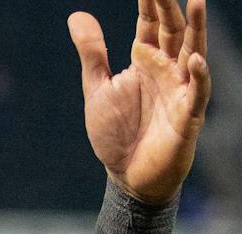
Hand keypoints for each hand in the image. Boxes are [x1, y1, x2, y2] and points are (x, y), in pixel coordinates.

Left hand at [69, 0, 210, 204]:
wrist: (128, 176)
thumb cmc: (117, 133)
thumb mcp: (97, 89)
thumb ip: (93, 53)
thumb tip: (76, 15)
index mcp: (145, 61)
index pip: (150, 24)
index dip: (149, 2)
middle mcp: (167, 70)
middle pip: (172, 32)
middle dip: (170, 7)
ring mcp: (180, 90)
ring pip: (192, 53)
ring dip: (196, 29)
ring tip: (197, 1)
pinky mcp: (187, 116)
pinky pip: (196, 92)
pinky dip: (197, 77)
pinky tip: (194, 62)